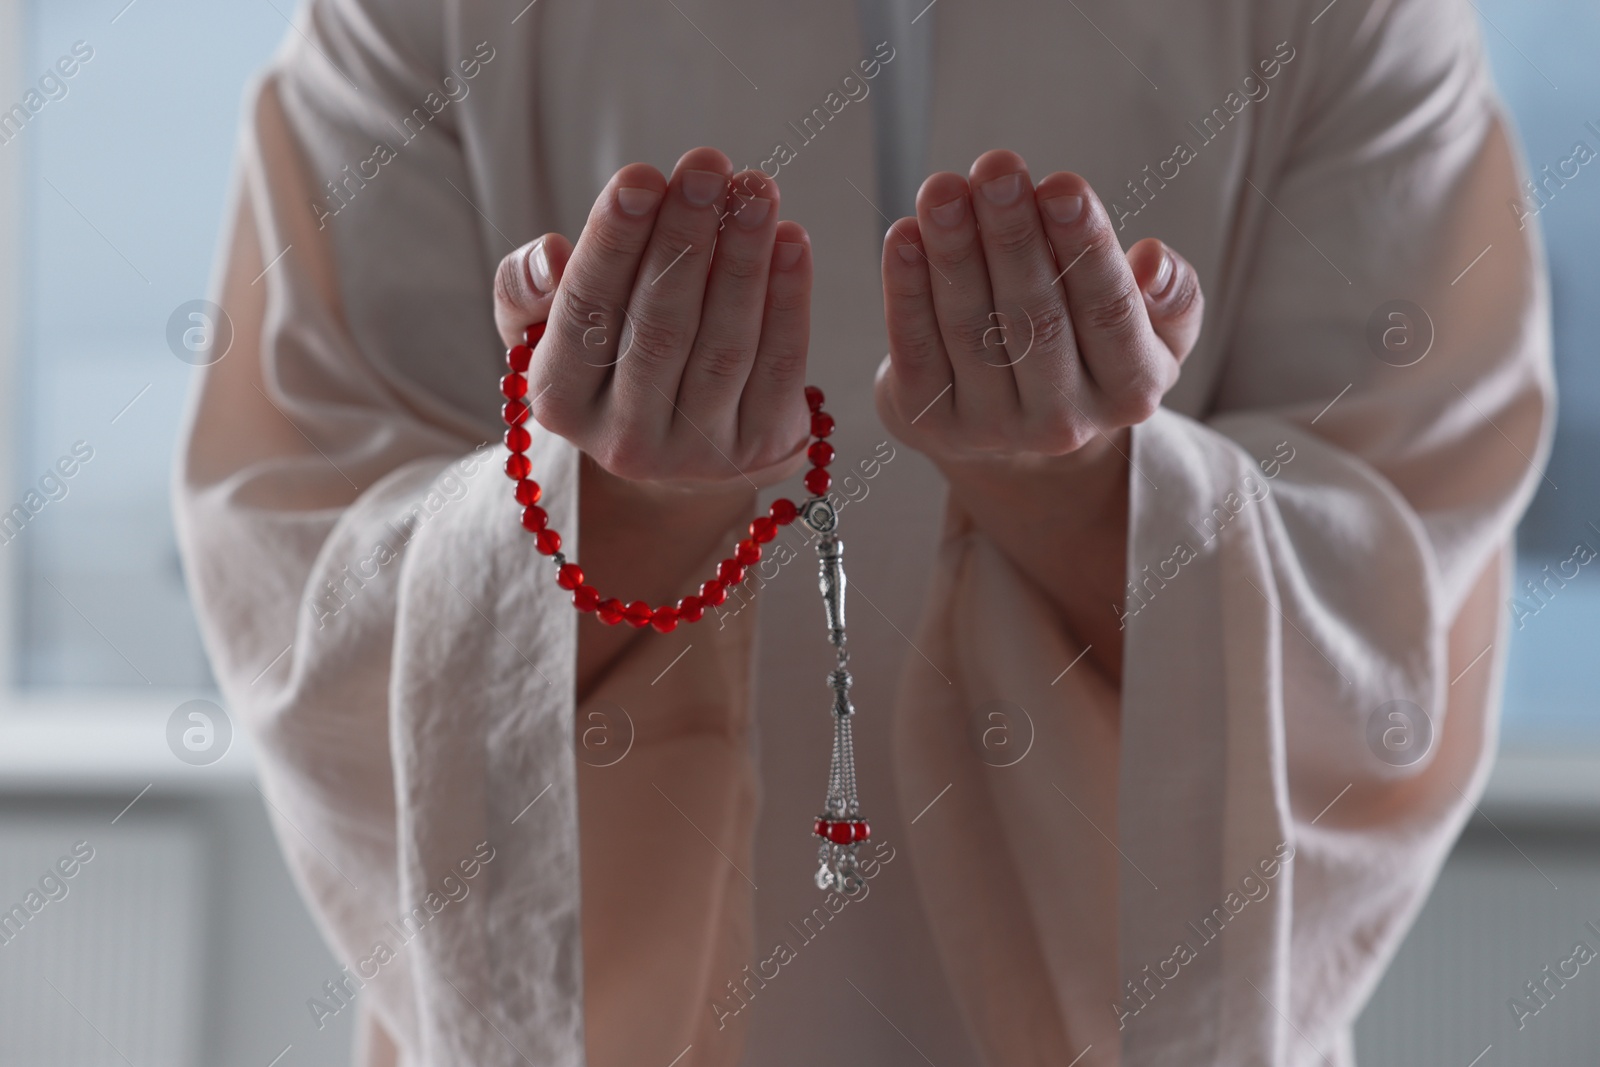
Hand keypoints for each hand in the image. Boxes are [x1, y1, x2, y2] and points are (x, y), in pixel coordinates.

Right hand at [494, 147, 813, 492]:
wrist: (677, 438)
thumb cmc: (607, 356)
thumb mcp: (545, 327)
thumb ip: (525, 289)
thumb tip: (550, 256)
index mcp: (560, 403)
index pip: (584, 314)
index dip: (612, 243)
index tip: (640, 176)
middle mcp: (624, 440)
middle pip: (659, 329)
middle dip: (684, 239)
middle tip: (705, 167)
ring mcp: (695, 452)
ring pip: (723, 346)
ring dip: (743, 259)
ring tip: (754, 190)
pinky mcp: (758, 450)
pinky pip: (778, 367)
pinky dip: (788, 300)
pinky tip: (792, 241)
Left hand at [874, 150, 1202, 470]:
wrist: (1020, 435)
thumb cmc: (1090, 353)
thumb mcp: (1154, 333)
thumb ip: (1171, 296)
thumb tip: (1154, 259)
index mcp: (1131, 391)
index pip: (1110, 313)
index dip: (1086, 248)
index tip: (1062, 185)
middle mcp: (1064, 422)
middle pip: (1036, 319)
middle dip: (1014, 236)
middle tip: (997, 168)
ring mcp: (993, 429)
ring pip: (971, 330)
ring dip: (954, 252)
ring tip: (943, 189)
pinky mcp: (932, 423)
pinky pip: (916, 349)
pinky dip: (906, 290)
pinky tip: (903, 236)